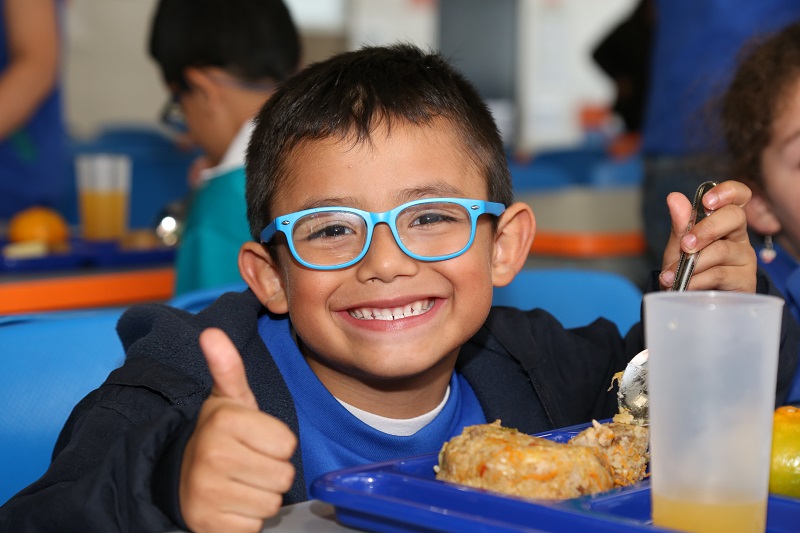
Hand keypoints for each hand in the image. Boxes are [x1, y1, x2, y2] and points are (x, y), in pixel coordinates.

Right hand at [180, 328, 296, 532]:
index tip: (255, 439)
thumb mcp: (227, 399)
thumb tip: (212, 333)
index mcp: (224, 421)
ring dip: (261, 495)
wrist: (178, 476)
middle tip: (249, 463)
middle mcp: (213, 455)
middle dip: (271, 471)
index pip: (287, 443)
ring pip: (271, 503)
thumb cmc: (218, 435)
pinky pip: (254, 526)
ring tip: (240, 482)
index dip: (276, 443)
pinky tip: (231, 503)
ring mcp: (207, 493)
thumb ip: (228, 367)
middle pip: (283, 475)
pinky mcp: (208, 525)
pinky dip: (246, 518)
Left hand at [659, 180, 755, 291]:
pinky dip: (696, 280)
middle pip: (734, 217)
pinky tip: (684, 286)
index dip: (726, 192)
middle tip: (685, 245)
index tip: (707, 201)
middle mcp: (738, 236)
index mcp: (723, 221)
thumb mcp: (678, 247)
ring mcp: (744, 257)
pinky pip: (720, 274)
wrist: (689, 303)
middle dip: (706, 229)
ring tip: (671, 276)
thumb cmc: (687, 271)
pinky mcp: (745, 280)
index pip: (738, 195)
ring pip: (722, 250)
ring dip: (693, 263)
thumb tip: (674, 197)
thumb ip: (680, 225)